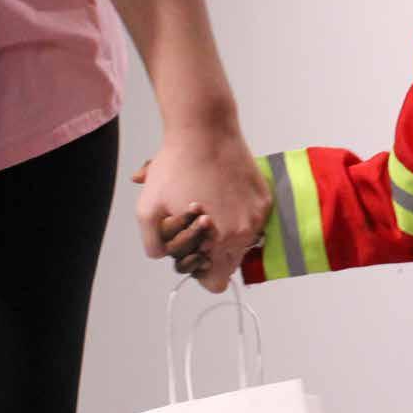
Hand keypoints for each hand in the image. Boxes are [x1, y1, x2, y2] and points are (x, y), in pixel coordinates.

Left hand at [132, 127, 270, 292]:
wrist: (204, 129)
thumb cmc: (175, 167)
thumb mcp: (147, 210)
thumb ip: (154, 245)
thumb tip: (166, 255)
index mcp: (222, 241)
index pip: (216, 283)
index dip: (199, 271)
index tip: (191, 250)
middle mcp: (247, 231)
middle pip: (229, 262)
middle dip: (210, 249)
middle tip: (195, 223)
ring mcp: (259, 213)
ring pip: (242, 240)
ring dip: (225, 230)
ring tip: (208, 203)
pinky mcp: (265, 196)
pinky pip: (252, 218)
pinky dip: (237, 211)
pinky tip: (220, 189)